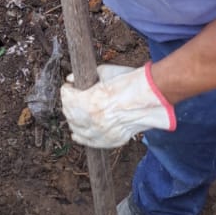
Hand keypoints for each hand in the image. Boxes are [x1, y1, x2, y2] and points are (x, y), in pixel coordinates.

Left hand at [60, 63, 175, 148]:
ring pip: (76, 129)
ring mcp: (99, 132)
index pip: (66, 96)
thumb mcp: (104, 72)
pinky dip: (81, 137)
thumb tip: (71, 79)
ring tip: (76, 115)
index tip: (70, 87)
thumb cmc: (129, 82)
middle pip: (69, 113)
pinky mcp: (108, 140)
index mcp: (87, 101)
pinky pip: (89, 142)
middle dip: (69, 104)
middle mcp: (90, 119)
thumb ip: (85, 77)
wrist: (149, 98)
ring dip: (74, 121)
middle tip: (73, 98)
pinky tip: (76, 135)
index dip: (68, 90)